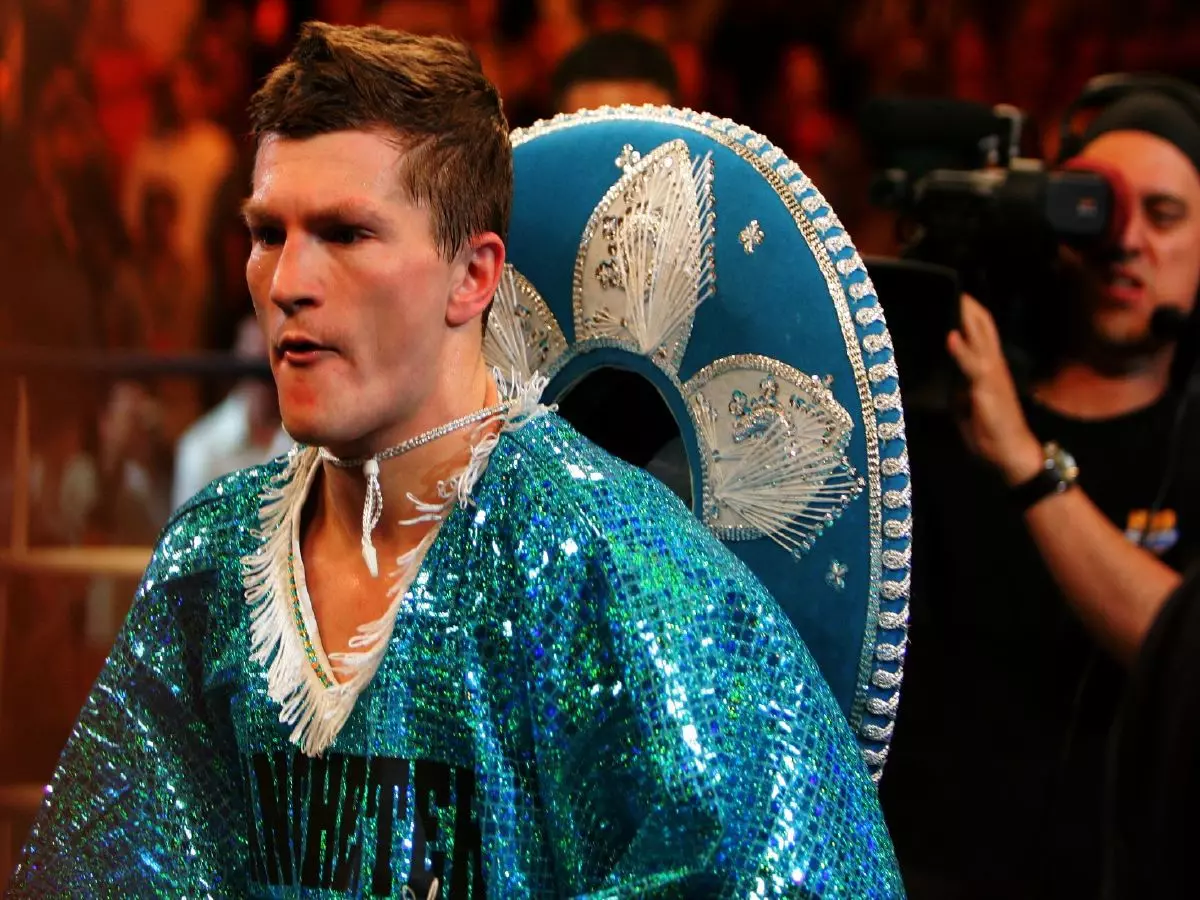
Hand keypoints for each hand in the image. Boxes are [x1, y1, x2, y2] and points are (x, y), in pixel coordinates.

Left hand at [947, 295, 1043, 485]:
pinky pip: (973, 365)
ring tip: (953, 298)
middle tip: (949, 284)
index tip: (952, 292)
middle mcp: (992, 363)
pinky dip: (961, 350)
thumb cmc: (988, 428)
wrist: (1010, 452)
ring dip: (966, 317)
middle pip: (983, 324)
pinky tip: (951, 336)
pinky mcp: (986, 388)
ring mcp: (991, 374)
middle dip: (968, 304)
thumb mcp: (966, 400)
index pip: (981, 329)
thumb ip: (956, 380)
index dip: (969, 310)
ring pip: (980, 337)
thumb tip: (938, 368)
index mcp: (988, 365)